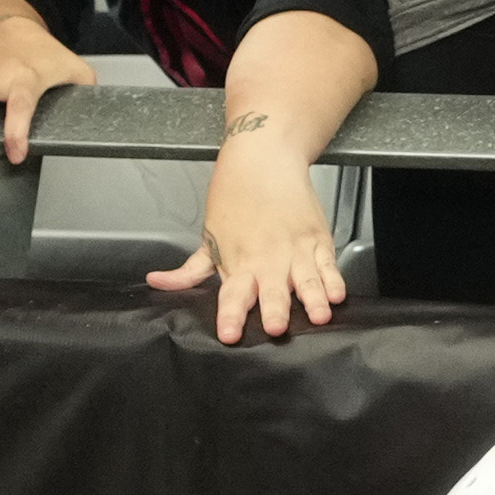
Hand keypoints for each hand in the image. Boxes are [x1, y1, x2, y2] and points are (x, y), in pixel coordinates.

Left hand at [155, 131, 345, 343]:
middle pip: (272, 292)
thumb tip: (157, 282)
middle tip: (275, 326)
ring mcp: (295, 251)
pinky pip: (328, 265)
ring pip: (306, 281)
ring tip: (318, 316)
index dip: (231, 316)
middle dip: (274, 310)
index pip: (232, 296)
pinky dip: (334, 279)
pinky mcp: (318, 240)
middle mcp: (267, 260)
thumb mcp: (208, 237)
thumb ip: (189, 270)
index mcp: (238, 263)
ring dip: (313, 300)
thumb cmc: (235, 198)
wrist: (264, 160)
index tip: (229, 334)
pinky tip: (337, 294)